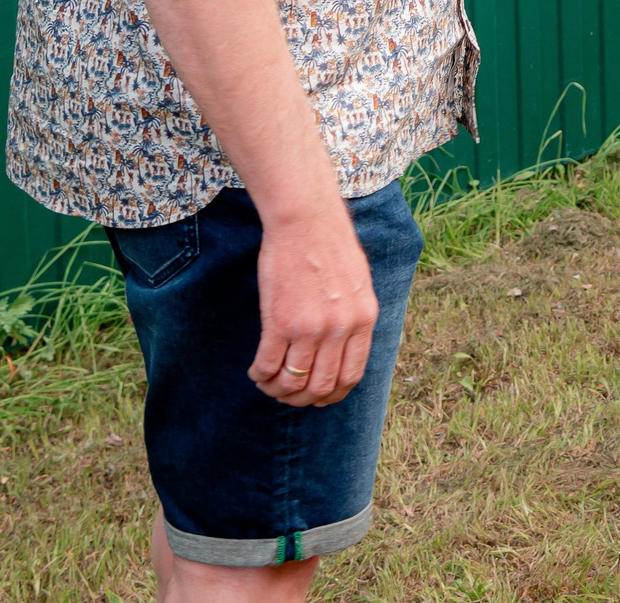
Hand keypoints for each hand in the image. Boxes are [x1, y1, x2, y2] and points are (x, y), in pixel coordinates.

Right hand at [249, 208, 378, 407]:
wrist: (307, 220)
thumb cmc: (330, 246)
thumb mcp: (358, 284)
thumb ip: (354, 317)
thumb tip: (344, 347)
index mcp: (363, 320)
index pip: (351, 376)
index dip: (332, 394)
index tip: (317, 396)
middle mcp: (340, 329)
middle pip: (321, 386)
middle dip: (301, 399)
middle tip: (287, 394)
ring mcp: (311, 328)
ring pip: (293, 382)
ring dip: (277, 390)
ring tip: (268, 382)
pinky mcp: (281, 321)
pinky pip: (268, 365)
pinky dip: (260, 375)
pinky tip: (256, 371)